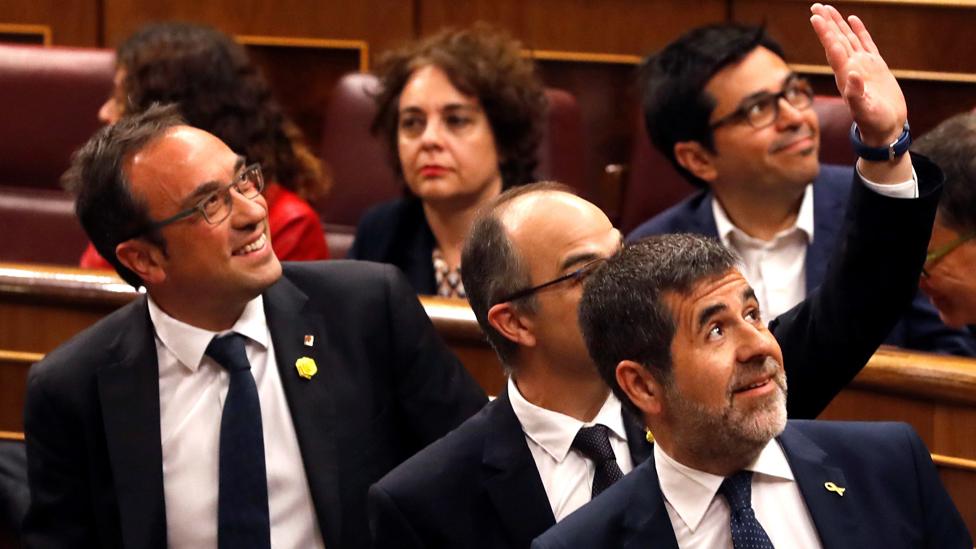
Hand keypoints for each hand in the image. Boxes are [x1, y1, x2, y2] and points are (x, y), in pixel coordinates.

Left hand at [809, 3, 905, 145]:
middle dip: (826, 24)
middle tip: (816, 6)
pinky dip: (859, 31)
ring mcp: (863, 65)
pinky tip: (852, 19)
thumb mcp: (864, 110)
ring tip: (828, 8)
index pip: (833, 49)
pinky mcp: (876, 66)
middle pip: (836, 40)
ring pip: (848, 39)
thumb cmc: (874, 122)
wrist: (886, 128)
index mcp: (845, 76)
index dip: (825, 34)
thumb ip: (856, 94)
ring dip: (838, 24)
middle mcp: (851, 68)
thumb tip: (850, 74)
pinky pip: (866, 43)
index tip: (815, 18)